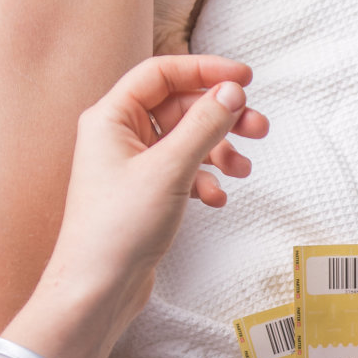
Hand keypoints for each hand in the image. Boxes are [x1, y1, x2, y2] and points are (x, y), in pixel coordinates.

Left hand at [3, 55, 267, 357]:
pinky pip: (184, 171)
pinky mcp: (146, 192)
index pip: (162, 74)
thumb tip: (232, 93)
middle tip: (259, 127)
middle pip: (180, 107)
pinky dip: (205, 179)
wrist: (98, 287)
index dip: (205, 71)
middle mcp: (119, 135)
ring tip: (243, 169)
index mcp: (111, 117)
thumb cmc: (117, 229)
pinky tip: (216, 199)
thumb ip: (204, 126)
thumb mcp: (169, 170)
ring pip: (186, 141)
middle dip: (221, 117)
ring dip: (218, 150)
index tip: (246, 79)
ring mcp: (133, 165)